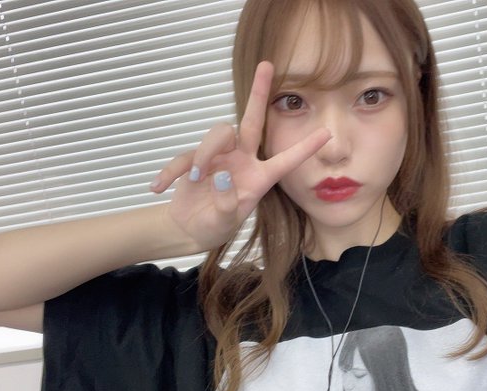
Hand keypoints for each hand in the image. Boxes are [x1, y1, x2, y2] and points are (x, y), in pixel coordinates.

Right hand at [150, 61, 330, 251]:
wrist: (189, 228)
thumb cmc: (214, 226)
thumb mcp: (224, 223)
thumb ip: (225, 203)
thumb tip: (220, 176)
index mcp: (259, 178)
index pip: (285, 160)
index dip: (305, 148)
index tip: (327, 134)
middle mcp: (242, 160)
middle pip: (251, 121)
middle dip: (258, 93)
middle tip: (266, 65)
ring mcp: (219, 156)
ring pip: (217, 134)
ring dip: (204, 154)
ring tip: (195, 179)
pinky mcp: (195, 157)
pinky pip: (185, 155)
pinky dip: (171, 171)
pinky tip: (159, 187)